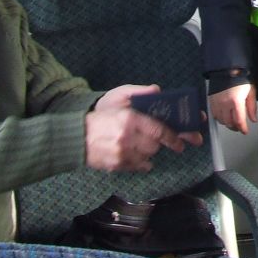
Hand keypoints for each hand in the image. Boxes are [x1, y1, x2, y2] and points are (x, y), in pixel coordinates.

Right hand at [86, 85, 201, 170]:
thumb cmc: (100, 116)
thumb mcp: (118, 97)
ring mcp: (121, 154)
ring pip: (148, 157)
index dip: (173, 137)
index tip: (181, 142)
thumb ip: (139, 92)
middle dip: (160, 143)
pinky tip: (137, 154)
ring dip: (149, 151)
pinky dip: (142, 162)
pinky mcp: (116, 165)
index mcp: (129, 119)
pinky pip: (138, 167)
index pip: (159, 130)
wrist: (76, 136)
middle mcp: (126, 137)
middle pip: (155, 145)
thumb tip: (158, 90)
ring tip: (141, 143)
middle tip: (160, 139)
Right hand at [209, 82, 257, 134]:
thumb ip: (252, 107)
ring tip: (232, 121)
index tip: (245, 131)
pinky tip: (225, 116)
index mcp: (236, 101)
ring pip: (221, 121)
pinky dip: (220, 118)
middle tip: (239, 126)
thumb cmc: (240, 79)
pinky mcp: (211, 101)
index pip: (239, 121)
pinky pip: (214, 115)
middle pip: (229, 123)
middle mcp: (225, 103)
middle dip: (235, 127)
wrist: (227, 70)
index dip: (242, 128)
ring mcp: (217, 103)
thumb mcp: (251, 91)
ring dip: (227, 123)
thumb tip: (253, 119)